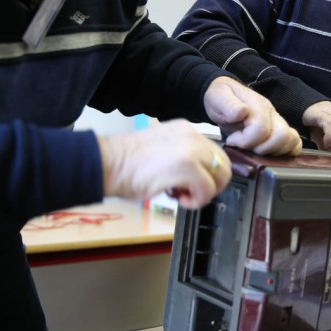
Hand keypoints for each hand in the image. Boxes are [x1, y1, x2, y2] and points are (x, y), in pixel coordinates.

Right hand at [97, 119, 230, 208]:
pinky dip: (197, 200)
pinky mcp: (188, 165)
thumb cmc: (127, 164)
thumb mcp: (163, 151)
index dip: (208, 175)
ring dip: (205, 193)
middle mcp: (192, 135)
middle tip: (191, 194)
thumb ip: (185, 157)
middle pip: (223, 164)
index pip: (214, 153)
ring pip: (220, 176)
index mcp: (186, 130)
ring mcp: (191, 149)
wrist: (108, 164)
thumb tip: (199, 176)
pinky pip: (208, 188)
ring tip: (183, 196)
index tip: (192, 185)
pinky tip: (179, 200)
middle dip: (211, 185)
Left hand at [203, 77, 300, 155]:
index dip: (245, 141)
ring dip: (272, 152)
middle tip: (245, 147)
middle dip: (261, 149)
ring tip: (254, 149)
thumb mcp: (217, 97)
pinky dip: (284, 153)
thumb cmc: (221, 98)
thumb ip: (228, 104)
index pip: (261, 129)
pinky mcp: (280, 132)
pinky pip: (294, 145)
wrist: (224, 98)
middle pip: (281, 136)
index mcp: (258, 105)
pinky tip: (266, 153)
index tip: (232, 140)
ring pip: (291, 141)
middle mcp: (272, 114)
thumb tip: (241, 112)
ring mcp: (278, 123)